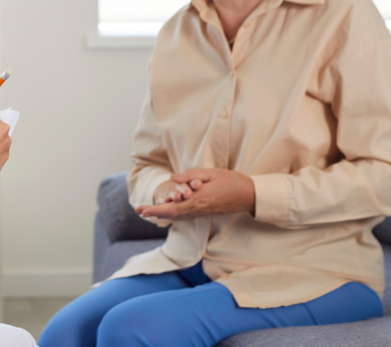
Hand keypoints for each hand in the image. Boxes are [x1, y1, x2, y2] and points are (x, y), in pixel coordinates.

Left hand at [135, 168, 254, 220]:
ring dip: (163, 214)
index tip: (142, 211)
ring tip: (150, 211)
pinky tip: (170, 211)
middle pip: (172, 215)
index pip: (172, 208)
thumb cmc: (232, 181)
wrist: (249, 196)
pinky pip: (186, 216)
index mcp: (198, 199)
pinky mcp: (206, 213)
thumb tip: (172, 179)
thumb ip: (191, 175)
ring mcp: (202, 212)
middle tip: (140, 211)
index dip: (155, 210)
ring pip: (178, 216)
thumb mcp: (212, 173)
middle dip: (155, 213)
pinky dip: (175, 214)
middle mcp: (198, 209)